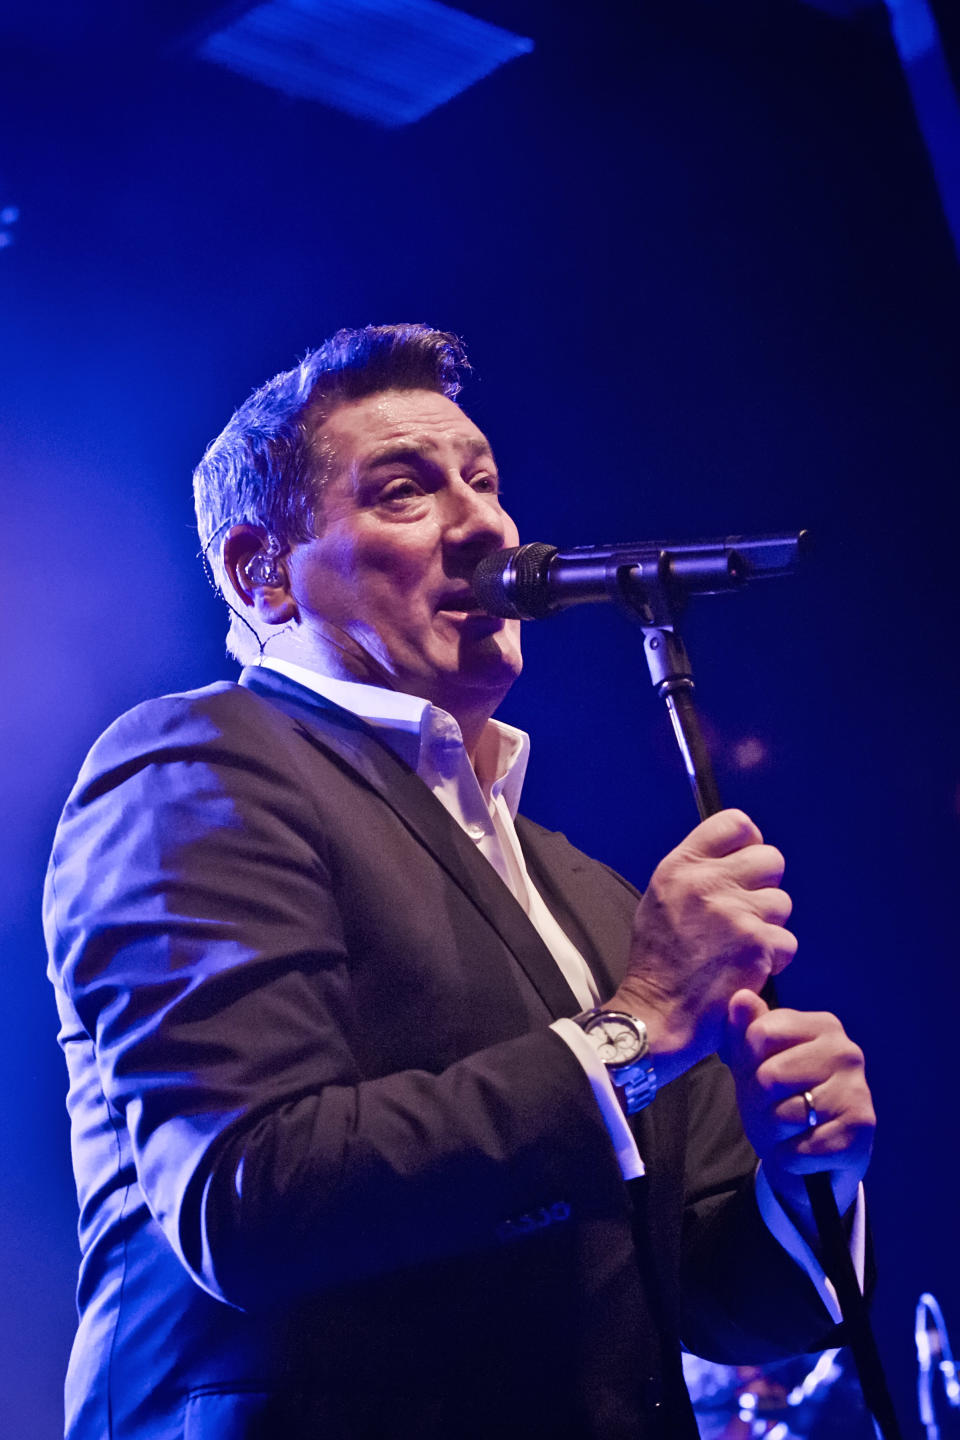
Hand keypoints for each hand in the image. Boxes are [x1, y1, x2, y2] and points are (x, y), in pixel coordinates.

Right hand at [612, 809, 796, 1077]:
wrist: (657, 1014)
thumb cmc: (659, 961)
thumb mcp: (660, 900)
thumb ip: (696, 874)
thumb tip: (737, 856)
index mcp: (680, 867)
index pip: (736, 824)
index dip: (749, 844)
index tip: (745, 867)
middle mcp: (707, 883)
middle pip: (771, 859)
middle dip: (765, 886)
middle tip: (747, 912)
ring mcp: (734, 913)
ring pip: (781, 903)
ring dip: (768, 926)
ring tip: (739, 946)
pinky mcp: (756, 945)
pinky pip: (786, 941)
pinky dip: (772, 958)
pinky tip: (746, 968)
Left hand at [723, 990, 874, 1221]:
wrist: (811, 1159)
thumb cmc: (780, 1101)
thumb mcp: (753, 1064)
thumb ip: (745, 1030)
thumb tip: (741, 997)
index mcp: (821, 1025)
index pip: (759, 1034)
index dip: (748, 1064)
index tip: (763, 1076)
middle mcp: (846, 1050)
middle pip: (769, 1076)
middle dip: (761, 1103)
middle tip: (776, 1110)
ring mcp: (858, 1089)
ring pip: (784, 1114)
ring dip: (775, 1133)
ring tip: (791, 1131)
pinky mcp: (861, 1130)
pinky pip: (800, 1148)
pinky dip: (792, 1157)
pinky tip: (807, 1150)